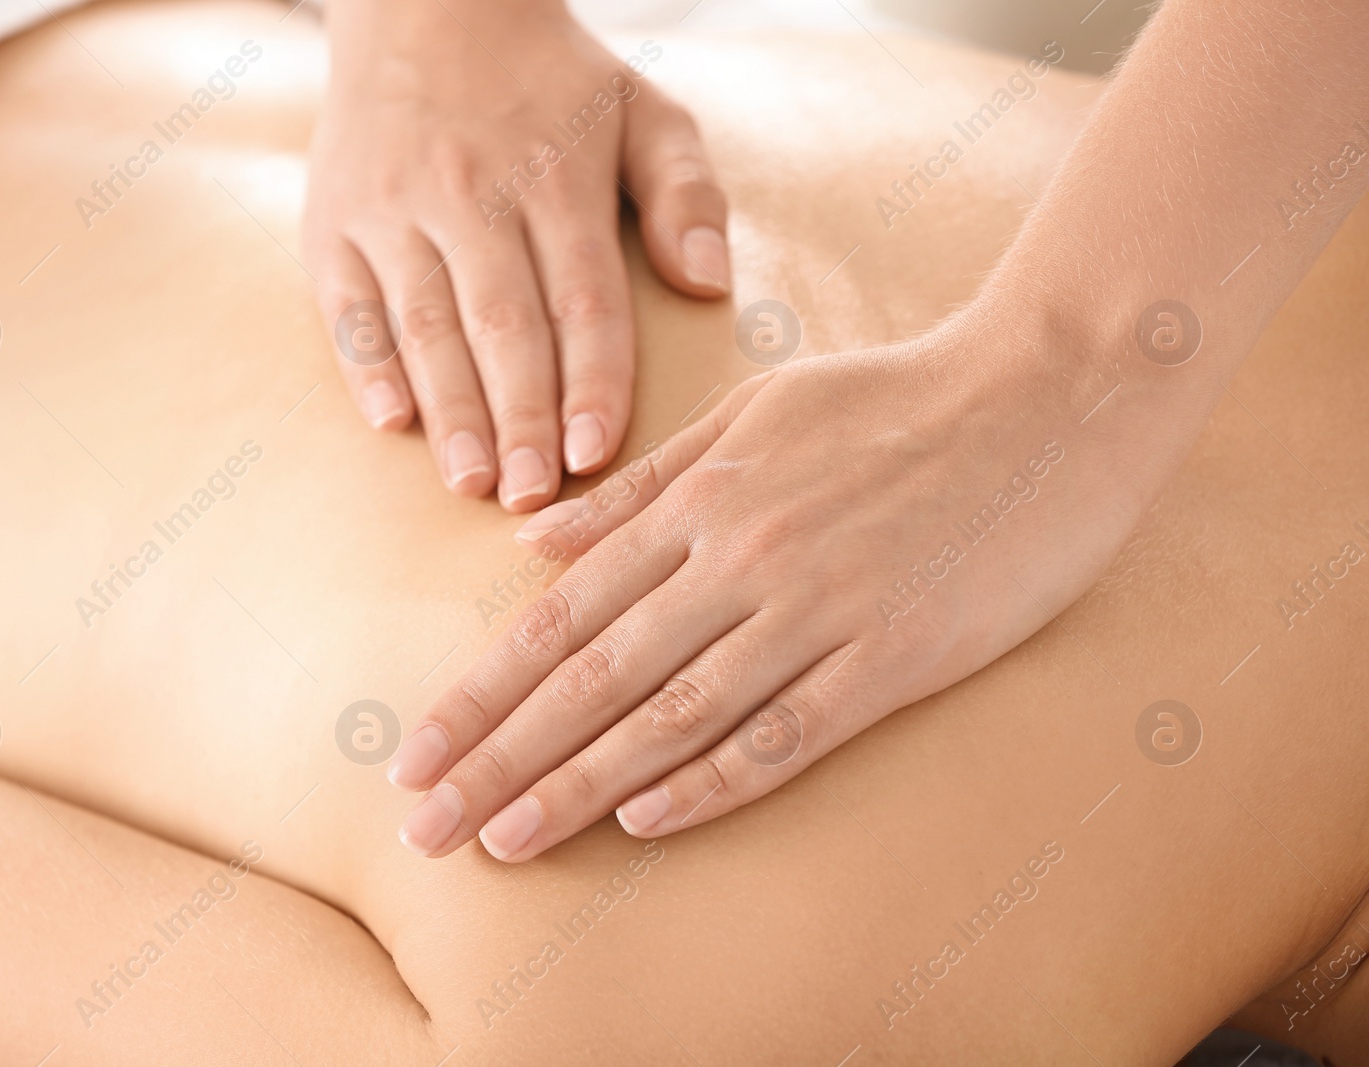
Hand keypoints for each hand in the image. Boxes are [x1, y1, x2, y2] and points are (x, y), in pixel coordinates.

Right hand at [303, 0, 729, 510]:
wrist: (424, 6)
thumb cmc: (552, 80)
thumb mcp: (643, 110)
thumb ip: (686, 194)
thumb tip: (708, 285)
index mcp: (558, 178)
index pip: (583, 300)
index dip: (592, 383)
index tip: (597, 454)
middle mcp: (474, 194)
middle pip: (503, 326)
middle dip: (520, 420)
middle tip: (534, 499)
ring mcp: (395, 207)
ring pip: (424, 324)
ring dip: (449, 410)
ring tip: (471, 484)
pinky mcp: (334, 218)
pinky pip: (348, 303)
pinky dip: (368, 364)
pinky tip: (392, 422)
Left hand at [386, 314, 1151, 859]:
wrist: (1045, 396)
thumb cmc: (891, 399)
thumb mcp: (751, 412)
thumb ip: (640, 483)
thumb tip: (533, 538)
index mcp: (700, 499)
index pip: (560, 616)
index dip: (481, 692)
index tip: (417, 752)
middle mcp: (738, 558)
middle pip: (593, 677)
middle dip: (500, 758)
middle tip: (427, 824)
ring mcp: (816, 608)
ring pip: (672, 714)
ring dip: (579, 786)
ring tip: (505, 840)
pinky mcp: (894, 655)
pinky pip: (786, 730)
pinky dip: (713, 779)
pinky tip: (646, 819)